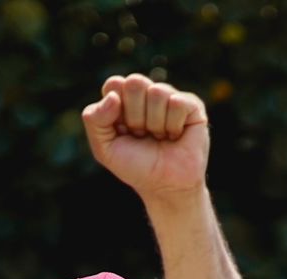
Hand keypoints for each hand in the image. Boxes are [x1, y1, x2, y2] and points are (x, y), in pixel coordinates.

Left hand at [83, 74, 209, 203]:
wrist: (165, 187)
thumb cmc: (136, 167)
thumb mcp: (104, 148)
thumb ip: (94, 119)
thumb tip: (113, 96)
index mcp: (124, 98)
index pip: (114, 84)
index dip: (117, 111)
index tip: (124, 132)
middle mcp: (147, 94)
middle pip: (135, 82)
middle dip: (136, 116)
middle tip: (143, 135)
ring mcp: (170, 98)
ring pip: (157, 92)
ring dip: (156, 124)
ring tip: (160, 138)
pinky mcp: (192, 106)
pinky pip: (177, 102)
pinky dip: (173, 126)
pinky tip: (176, 136)